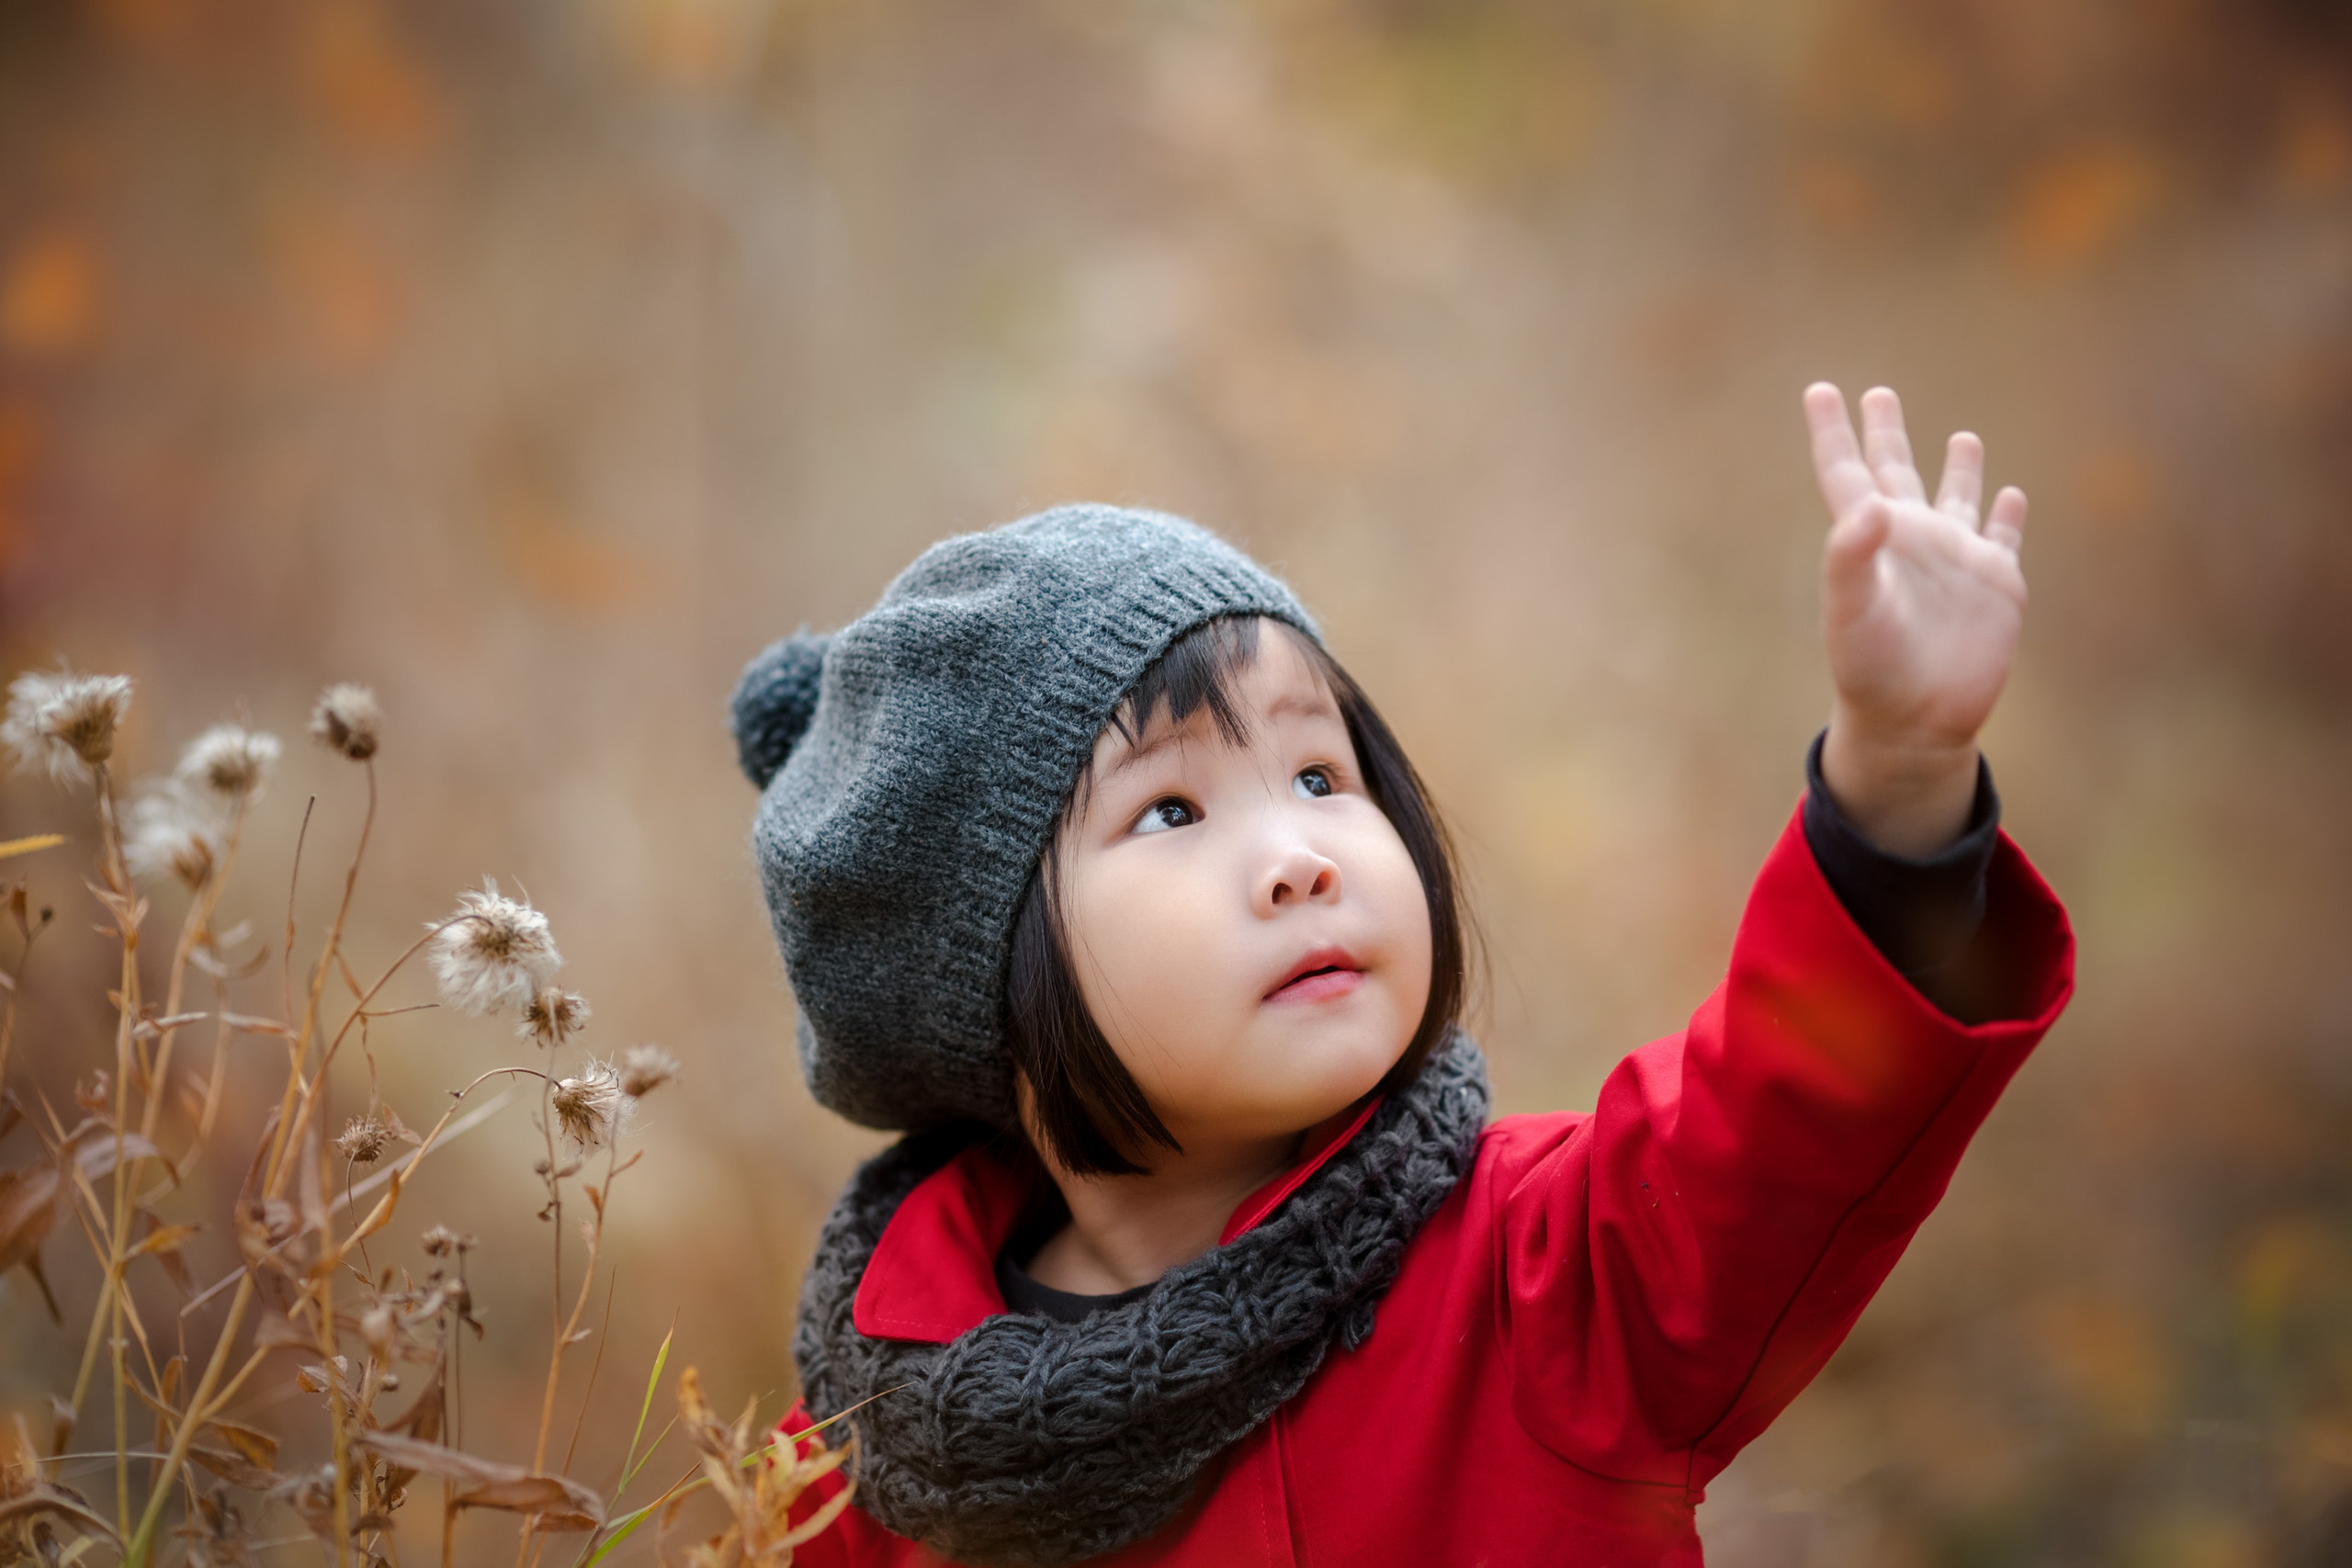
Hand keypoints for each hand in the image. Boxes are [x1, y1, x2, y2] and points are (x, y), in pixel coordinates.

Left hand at [1805, 382, 2027, 857]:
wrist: (1915, 722)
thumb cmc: (1871, 670)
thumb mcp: (1851, 611)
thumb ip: (1851, 556)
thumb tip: (1871, 503)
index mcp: (1869, 540)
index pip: (1846, 472)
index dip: (1833, 432)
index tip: (1819, 390)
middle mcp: (1911, 541)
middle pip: (1895, 472)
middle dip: (1886, 434)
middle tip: (1879, 393)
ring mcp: (1955, 561)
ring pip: (1957, 499)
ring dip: (1959, 468)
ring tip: (1962, 436)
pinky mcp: (1997, 584)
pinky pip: (2004, 539)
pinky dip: (2008, 515)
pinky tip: (2011, 496)